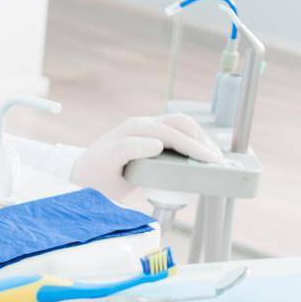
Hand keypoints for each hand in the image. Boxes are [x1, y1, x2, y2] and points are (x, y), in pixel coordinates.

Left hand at [70, 113, 223, 201]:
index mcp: (132, 130)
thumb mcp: (106, 164)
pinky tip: (203, 155)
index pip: (169, 133)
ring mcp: (147, 130)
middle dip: (200, 140)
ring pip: (182, 125)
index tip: (209, 160)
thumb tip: (157, 143)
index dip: (191, 146)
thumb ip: (127, 150)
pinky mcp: (152, 137)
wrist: (84, 177)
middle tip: (215, 162)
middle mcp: (141, 126)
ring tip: (213, 159)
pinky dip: (194, 141)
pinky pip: (178, 132)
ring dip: (200, 139)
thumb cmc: (95, 175)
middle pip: (180, 123)